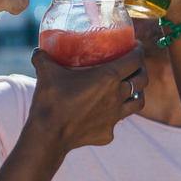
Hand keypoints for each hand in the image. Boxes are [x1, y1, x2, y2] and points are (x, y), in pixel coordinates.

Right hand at [25, 46, 146, 152]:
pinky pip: (117, 122)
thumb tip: (38, 50)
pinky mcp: (108, 133)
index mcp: (109, 77)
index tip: (137, 45)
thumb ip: (43, 58)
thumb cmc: (50, 100)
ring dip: (138, 93)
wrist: (48, 135)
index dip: (139, 49)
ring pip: (138, 103)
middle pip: (142, 80)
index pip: (135, 59)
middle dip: (142, 69)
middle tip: (135, 65)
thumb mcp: (46, 72)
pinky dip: (114, 116)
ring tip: (131, 89)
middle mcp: (117, 96)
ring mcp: (115, 117)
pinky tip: (105, 114)